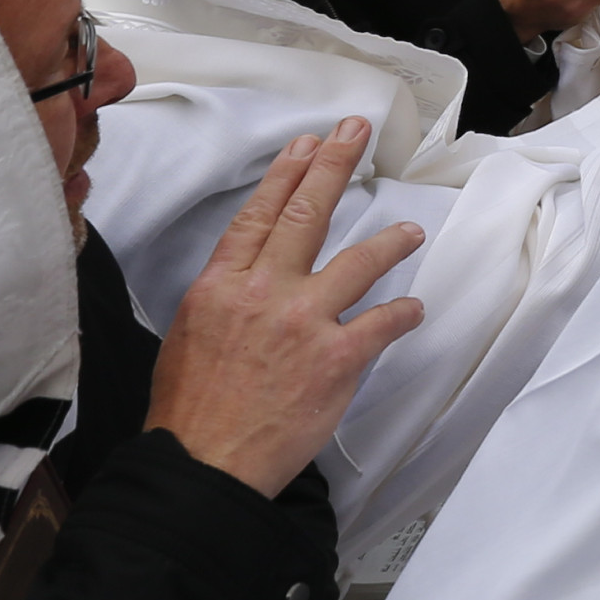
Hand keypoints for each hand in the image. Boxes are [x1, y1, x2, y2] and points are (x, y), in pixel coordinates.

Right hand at [143, 117, 425, 498]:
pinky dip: (401, 314)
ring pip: (358, 261)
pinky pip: (381, 322)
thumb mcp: (188, 337)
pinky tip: (412, 309)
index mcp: (219, 287)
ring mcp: (303, 323)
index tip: (306, 145)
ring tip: (409, 232)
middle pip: (305, 216)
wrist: (201, 466)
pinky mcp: (336, 358)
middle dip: (334, 166)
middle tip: (356, 133)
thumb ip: (223, 299)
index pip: (258, 216)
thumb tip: (247, 280)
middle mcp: (263, 294)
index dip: (286, 175)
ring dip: (389, 242)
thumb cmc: (189, 412)